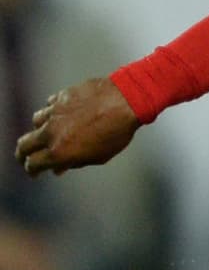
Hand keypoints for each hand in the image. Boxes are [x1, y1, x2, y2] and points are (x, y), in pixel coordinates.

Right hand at [15, 77, 140, 175]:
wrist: (124, 101)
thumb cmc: (116, 133)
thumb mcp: (97, 157)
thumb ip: (74, 162)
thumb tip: (58, 169)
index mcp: (59, 152)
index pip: (33, 164)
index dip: (32, 170)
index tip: (35, 173)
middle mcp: (51, 132)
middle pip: (24, 145)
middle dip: (23, 154)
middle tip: (26, 157)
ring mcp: (53, 112)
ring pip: (35, 122)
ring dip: (40, 130)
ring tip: (48, 134)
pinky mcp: (60, 97)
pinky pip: (49, 106)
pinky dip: (52, 113)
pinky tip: (61, 116)